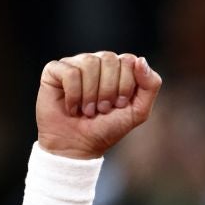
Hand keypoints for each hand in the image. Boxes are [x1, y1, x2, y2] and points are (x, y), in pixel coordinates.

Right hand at [35, 52, 161, 159]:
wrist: (78, 145)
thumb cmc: (108, 127)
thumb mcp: (138, 111)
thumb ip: (150, 85)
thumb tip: (140, 59)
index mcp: (118, 68)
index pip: (129, 60)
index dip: (125, 85)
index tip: (119, 105)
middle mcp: (97, 61)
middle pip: (109, 59)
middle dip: (109, 90)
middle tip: (103, 109)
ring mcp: (75, 64)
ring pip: (89, 62)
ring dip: (91, 94)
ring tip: (88, 110)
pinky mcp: (54, 70)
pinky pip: (70, 72)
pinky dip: (74, 95)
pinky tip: (72, 107)